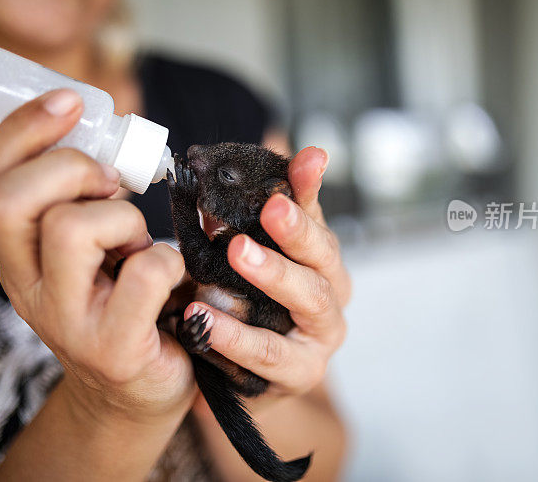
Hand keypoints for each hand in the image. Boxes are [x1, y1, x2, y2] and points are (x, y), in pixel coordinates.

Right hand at [0, 89, 195, 421]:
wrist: (139, 391)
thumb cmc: (124, 302)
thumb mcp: (92, 248)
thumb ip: (85, 200)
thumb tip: (112, 136)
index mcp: (17, 254)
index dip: (20, 131)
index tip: (71, 101)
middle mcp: (27, 287)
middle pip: (12, 199)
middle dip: (72, 167)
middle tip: (111, 184)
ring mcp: (66, 321)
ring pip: (73, 228)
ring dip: (124, 218)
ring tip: (138, 242)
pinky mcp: (113, 348)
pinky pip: (144, 271)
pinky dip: (169, 259)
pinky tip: (170, 277)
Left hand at [188, 147, 349, 405]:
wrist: (236, 379)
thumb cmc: (245, 310)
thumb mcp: (239, 260)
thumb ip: (236, 223)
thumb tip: (214, 176)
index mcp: (320, 259)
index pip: (317, 215)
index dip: (311, 187)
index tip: (308, 158)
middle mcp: (331, 294)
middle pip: (323, 257)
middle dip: (296, 231)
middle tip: (271, 208)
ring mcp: (321, 337)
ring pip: (307, 301)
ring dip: (273, 275)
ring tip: (235, 254)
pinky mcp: (299, 374)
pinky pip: (269, 353)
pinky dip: (237, 337)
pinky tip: (205, 320)